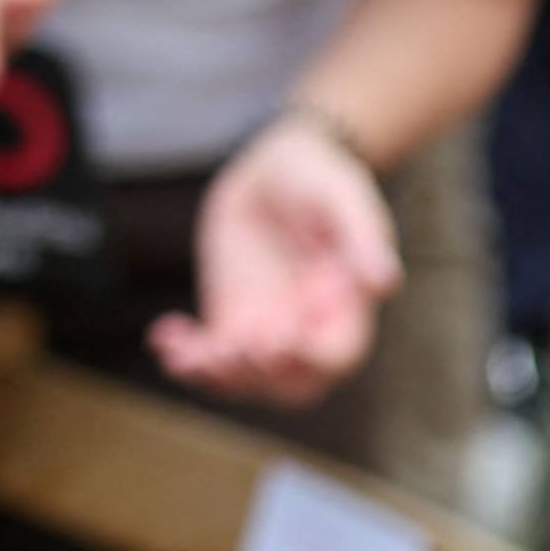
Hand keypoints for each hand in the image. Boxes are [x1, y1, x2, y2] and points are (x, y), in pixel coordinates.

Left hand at [147, 113, 397, 405]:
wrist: (275, 168)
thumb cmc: (319, 179)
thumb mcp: (343, 197)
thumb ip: (363, 237)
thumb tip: (386, 281)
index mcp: (345, 311)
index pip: (335, 355)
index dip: (309, 358)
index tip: (279, 339)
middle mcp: (308, 332)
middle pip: (287, 382)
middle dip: (257, 375)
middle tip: (230, 348)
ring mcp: (267, 331)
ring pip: (244, 378)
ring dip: (215, 375)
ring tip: (186, 355)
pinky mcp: (231, 321)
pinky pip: (208, 354)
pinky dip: (185, 356)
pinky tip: (163, 336)